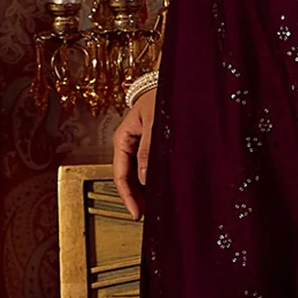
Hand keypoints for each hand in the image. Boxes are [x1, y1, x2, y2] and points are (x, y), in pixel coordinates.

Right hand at [112, 88, 156, 221]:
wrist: (176, 80)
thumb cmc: (161, 96)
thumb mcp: (154, 122)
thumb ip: (148, 149)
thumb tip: (146, 178)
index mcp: (123, 138)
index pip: (121, 175)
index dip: (128, 197)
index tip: (137, 214)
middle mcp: (129, 144)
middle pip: (129, 179)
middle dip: (137, 198)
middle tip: (148, 217)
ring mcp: (141, 145)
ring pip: (140, 175)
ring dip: (147, 191)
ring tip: (157, 208)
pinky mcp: (153, 145)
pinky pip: (151, 167)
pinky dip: (155, 180)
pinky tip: (163, 190)